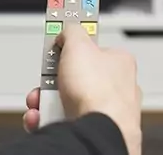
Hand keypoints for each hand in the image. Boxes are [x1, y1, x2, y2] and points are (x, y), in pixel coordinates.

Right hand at [23, 22, 141, 154]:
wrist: (99, 132)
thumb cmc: (98, 92)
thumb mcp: (78, 45)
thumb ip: (72, 32)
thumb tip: (67, 30)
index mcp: (120, 63)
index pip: (91, 49)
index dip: (69, 48)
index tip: (56, 45)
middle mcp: (117, 87)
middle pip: (75, 77)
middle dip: (52, 81)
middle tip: (45, 82)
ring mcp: (107, 110)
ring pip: (68, 101)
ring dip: (47, 101)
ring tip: (41, 105)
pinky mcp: (96, 128)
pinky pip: (67, 120)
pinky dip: (51, 119)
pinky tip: (44, 119)